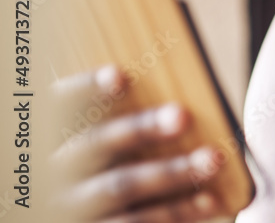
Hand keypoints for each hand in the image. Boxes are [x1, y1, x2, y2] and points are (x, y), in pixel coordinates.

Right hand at [51, 65, 222, 221]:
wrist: (96, 210)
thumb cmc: (109, 166)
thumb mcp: (101, 144)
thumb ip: (123, 121)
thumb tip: (180, 99)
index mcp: (54, 134)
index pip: (61, 104)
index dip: (86, 89)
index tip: (120, 75)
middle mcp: (54, 169)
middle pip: (95, 144)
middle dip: (141, 129)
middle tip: (183, 116)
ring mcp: (70, 205)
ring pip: (118, 186)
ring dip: (171, 173)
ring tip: (212, 160)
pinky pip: (133, 222)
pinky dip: (175, 211)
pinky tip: (209, 200)